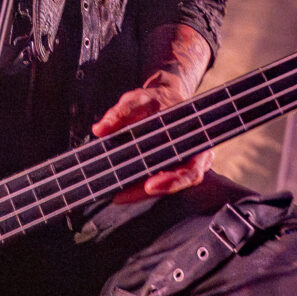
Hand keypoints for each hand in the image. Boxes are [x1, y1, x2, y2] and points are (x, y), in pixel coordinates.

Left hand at [91, 69, 212, 203]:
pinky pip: (152, 183)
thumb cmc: (157, 100)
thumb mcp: (141, 99)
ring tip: (114, 194)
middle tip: (119, 196)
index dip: (173, 181)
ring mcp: (178, 167)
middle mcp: (191, 159)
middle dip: (145, 193)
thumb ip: (123, 111)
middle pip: (171, 185)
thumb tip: (100, 129)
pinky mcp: (164, 170)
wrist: (163, 100)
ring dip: (137, 193)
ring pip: (160, 188)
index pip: (190, 170)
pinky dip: (135, 187)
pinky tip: (118, 189)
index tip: (150, 186)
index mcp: (195, 141)